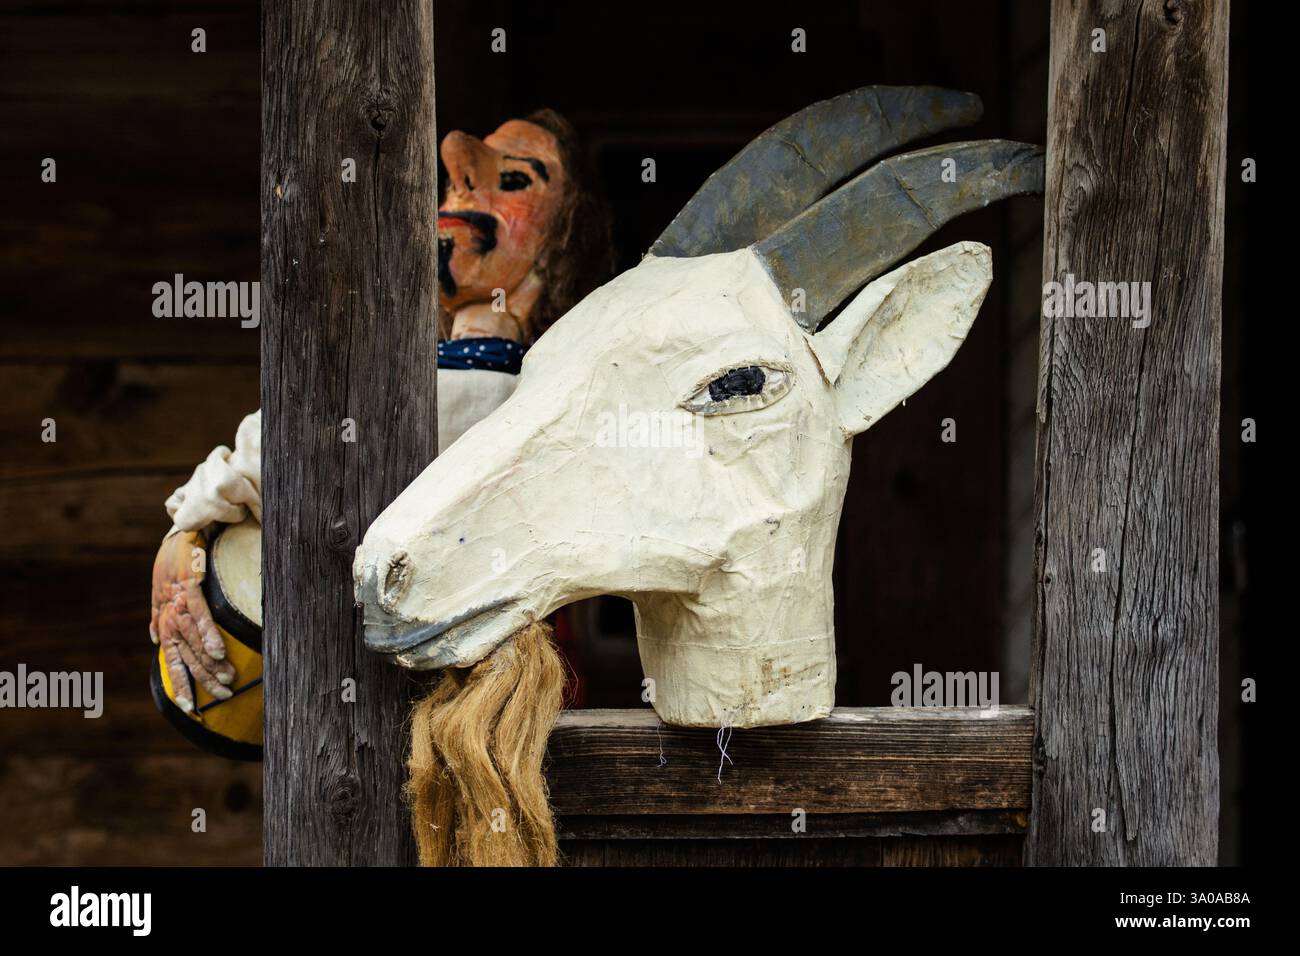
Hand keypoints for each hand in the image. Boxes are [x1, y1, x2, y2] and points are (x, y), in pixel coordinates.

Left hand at [149, 531, 235, 710]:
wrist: (178, 532)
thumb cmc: (171, 562)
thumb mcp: (158, 590)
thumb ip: (156, 616)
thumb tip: (151, 639)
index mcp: (164, 619)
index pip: (173, 658)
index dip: (180, 682)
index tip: (188, 705)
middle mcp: (169, 615)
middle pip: (187, 655)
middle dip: (203, 678)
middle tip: (222, 695)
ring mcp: (179, 602)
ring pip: (195, 640)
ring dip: (211, 662)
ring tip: (227, 680)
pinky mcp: (189, 587)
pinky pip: (200, 616)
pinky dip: (209, 634)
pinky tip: (218, 652)